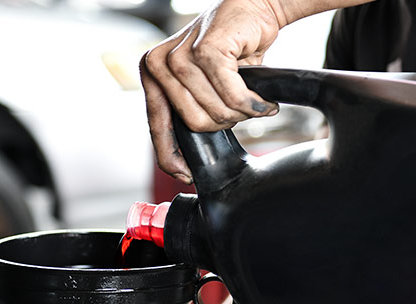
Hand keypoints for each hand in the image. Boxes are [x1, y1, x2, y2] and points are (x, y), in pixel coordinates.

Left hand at [140, 0, 283, 182]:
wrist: (254, 8)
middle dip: (227, 123)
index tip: (185, 175)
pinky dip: (254, 103)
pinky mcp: (205, 50)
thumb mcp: (202, 85)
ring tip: (253, 98)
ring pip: (216, 114)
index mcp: (152, 75)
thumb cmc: (232, 49)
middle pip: (196, 126)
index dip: (171, 157)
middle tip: (245, 109)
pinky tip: (264, 100)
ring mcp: (179, 56)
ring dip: (244, 112)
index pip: (157, 128)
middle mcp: (158, 65)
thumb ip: (189, 110)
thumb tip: (185, 160)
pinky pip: (234, 98)